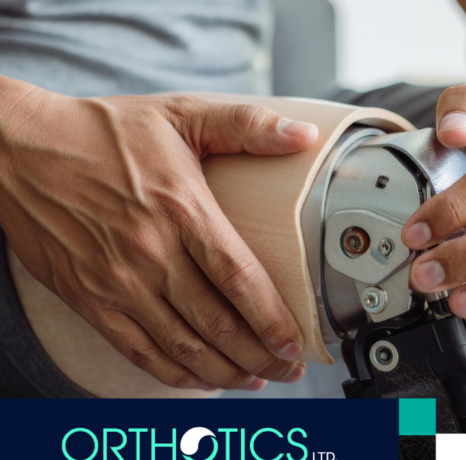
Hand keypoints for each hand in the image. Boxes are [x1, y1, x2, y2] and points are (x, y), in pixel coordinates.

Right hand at [0, 78, 317, 389]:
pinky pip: (136, 350)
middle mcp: (150, 252)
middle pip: (217, 323)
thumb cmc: (102, 131)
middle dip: (260, 356)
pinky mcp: (88, 299)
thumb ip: (247, 125)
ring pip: (181, 345)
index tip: (295, 343)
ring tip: (255, 380)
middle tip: (288, 370)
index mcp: (181, 208)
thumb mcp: (180, 114)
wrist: (16, 148)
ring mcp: (116, 281)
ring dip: (224, 372)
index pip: (237, 277)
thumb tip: (305, 134)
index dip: (271, 319)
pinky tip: (199, 378)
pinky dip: (172, 373)